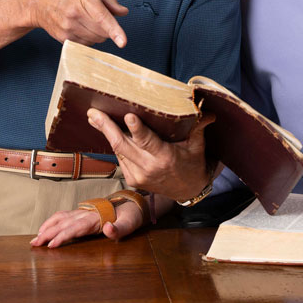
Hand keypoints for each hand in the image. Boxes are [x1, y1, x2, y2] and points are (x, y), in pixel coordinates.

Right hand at [25, 0, 128, 47]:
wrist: (38, 2)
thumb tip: (123, 12)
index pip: (102, 17)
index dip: (114, 30)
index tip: (122, 42)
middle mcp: (74, 14)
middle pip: (102, 32)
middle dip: (107, 27)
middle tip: (97, 16)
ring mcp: (68, 28)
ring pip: (96, 40)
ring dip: (99, 33)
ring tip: (87, 20)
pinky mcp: (64, 38)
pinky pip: (86, 44)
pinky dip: (89, 38)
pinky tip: (80, 27)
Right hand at [30, 201, 145, 247]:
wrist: (133, 204)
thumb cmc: (131, 217)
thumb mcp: (130, 225)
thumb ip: (119, 229)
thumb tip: (107, 228)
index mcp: (95, 219)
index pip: (74, 228)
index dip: (62, 236)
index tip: (51, 245)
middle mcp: (85, 214)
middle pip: (63, 224)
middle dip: (48, 234)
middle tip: (35, 244)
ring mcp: (83, 212)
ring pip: (60, 218)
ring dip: (47, 227)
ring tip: (35, 238)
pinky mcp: (82, 213)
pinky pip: (63, 216)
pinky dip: (52, 221)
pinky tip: (45, 228)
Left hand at [86, 109, 215, 201]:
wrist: (188, 190)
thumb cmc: (193, 164)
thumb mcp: (197, 146)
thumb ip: (198, 128)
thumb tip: (208, 112)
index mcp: (165, 158)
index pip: (148, 142)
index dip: (137, 129)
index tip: (128, 116)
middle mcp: (148, 168)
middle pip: (122, 145)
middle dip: (106, 127)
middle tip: (93, 113)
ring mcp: (137, 175)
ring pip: (118, 150)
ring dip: (106, 133)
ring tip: (95, 117)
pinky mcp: (132, 179)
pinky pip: (120, 157)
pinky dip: (115, 143)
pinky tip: (107, 130)